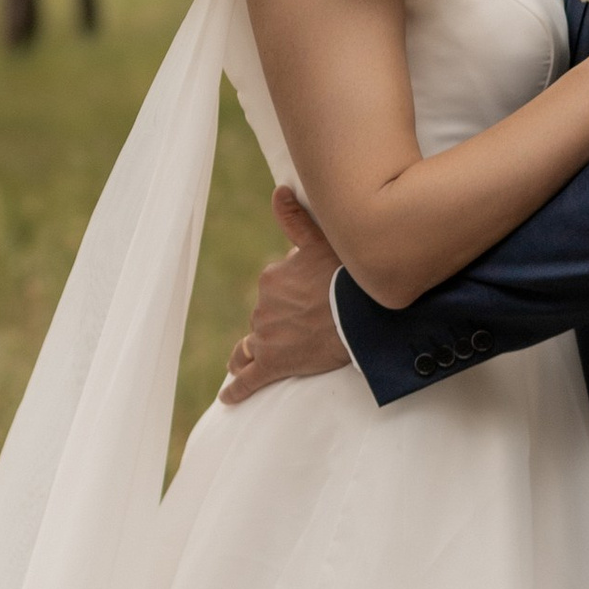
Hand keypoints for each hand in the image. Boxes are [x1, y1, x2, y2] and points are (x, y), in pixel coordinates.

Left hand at [221, 186, 353, 403]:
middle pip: (265, 317)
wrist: (360, 316)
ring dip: (253, 351)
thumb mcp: (321, 242)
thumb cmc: (346, 277)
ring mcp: (266, 337)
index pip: (274, 288)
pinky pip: (247, 380)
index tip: (309, 300)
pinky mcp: (273, 365)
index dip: (291, 295)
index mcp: (272, 278)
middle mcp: (263, 306)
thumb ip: (294, 218)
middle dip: (278, 323)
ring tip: (256, 361)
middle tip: (307, 329)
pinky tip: (228, 398)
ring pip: (251, 345)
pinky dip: (236, 390)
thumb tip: (277, 190)